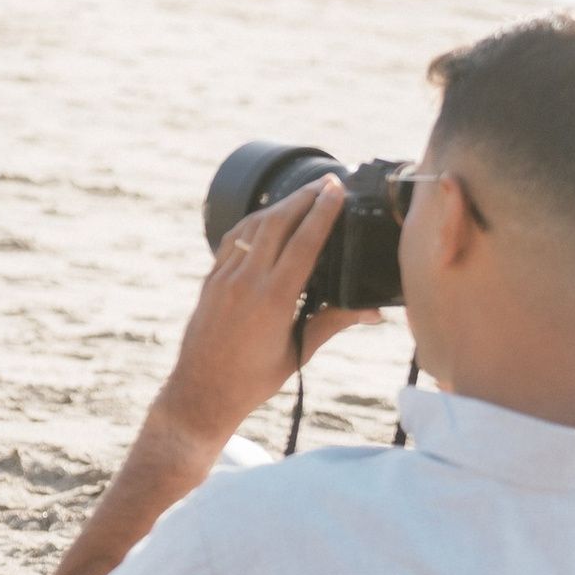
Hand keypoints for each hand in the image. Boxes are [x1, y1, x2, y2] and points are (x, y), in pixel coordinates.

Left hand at [151, 175, 375, 453]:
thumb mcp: (298, 353)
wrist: (201, 392)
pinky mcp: (210, 280)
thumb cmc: (253, 380)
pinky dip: (253, 223)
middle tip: (326, 181)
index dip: (322, 212)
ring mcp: (224, 278)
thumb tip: (373, 311)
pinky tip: (266, 217)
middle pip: (278, 224)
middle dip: (304, 198)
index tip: (335, 189)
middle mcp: (246, 282)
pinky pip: (233, 240)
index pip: (303, 243)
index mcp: (273, 300)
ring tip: (303, 194)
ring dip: (279, 205)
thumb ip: (333, 323)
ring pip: (253, 227)